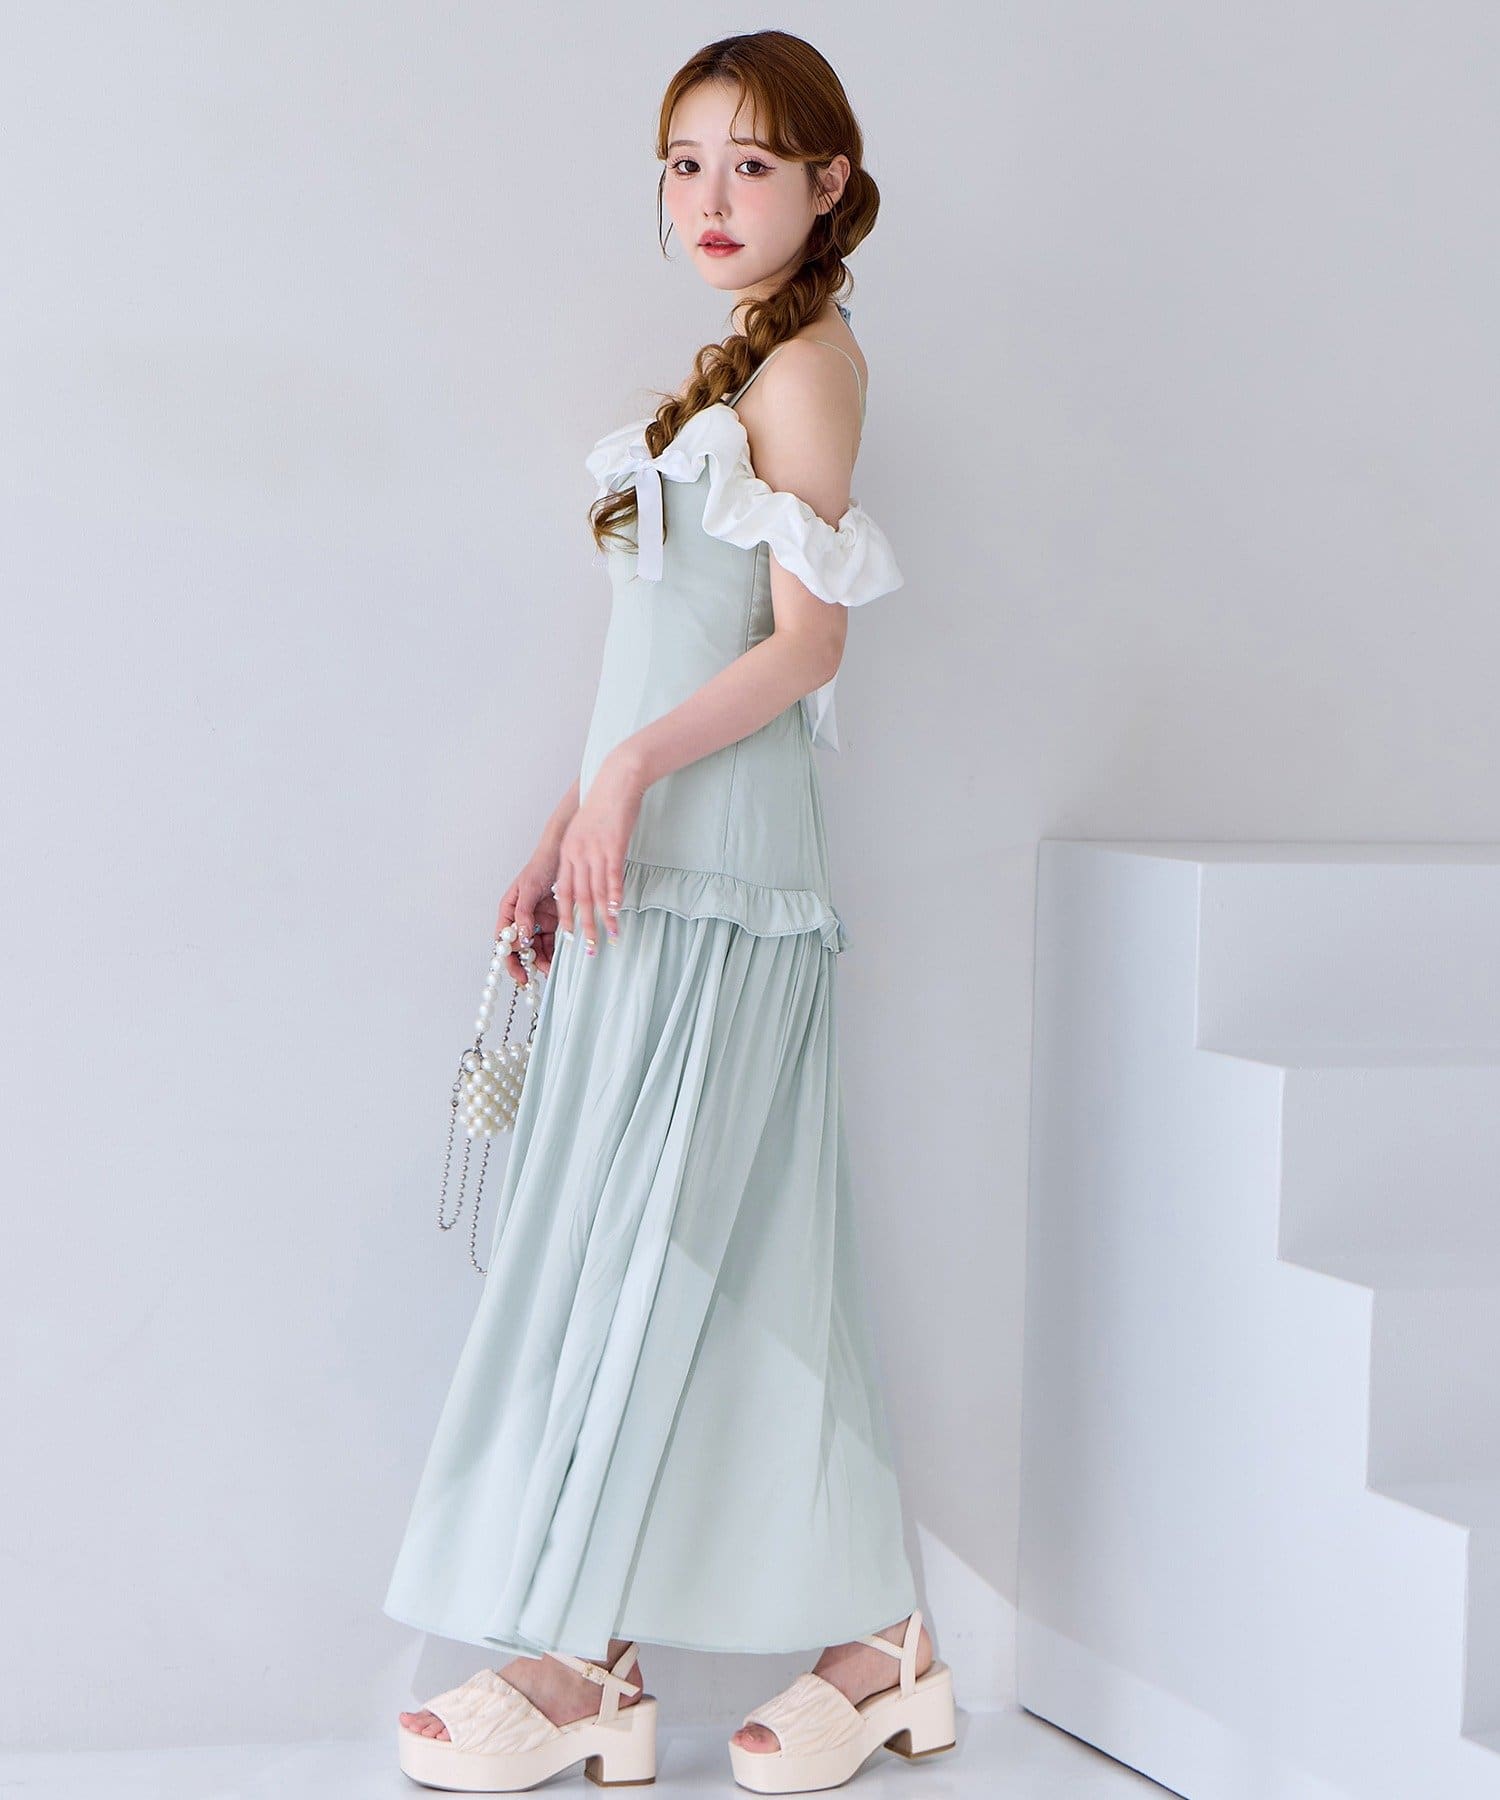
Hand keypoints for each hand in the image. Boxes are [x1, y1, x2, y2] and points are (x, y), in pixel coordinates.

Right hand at [495, 854, 562, 983]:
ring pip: (535, 948)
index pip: (503, 940)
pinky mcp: (551, 922)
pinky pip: (550, 942)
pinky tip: (558, 962)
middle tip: (533, 978)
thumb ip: (523, 913)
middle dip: (525, 964)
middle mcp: (520, 919)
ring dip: (541, 961)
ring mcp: (536, 922)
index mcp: (508, 911)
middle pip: (518, 948)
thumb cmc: (540, 867)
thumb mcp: (529, 889)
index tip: (518, 972)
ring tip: (550, 971)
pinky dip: (553, 953)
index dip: (508, 958)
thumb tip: (520, 938)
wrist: (562, 855)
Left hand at [551, 749, 645, 955]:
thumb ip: (584, 855)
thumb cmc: (603, 805)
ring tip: (610, 938)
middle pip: (577, 899)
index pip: (562, 892)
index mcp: (567, 852)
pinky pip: (613, 878)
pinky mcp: (613, 845)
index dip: (566, 916)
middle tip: (590, 950)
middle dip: (584, 927)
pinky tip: (618, 913)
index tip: (570, 937)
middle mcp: (576, 855)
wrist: (616, 780)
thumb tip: (591, 878)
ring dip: (603, 919)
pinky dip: (615, 898)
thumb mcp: (586, 831)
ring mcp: (594, 851)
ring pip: (595, 893)